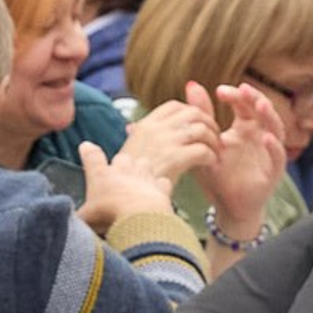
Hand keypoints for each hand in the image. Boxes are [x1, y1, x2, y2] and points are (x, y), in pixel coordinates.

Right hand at [77, 101, 217, 232]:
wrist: (122, 205)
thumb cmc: (117, 191)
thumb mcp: (111, 165)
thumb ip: (110, 151)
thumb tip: (97, 141)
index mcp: (143, 127)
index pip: (173, 106)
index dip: (190, 112)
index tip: (197, 126)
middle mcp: (155, 130)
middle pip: (192, 113)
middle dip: (208, 123)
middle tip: (214, 138)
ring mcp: (165, 143)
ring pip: (201, 128)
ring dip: (212, 140)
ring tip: (215, 152)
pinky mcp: (175, 159)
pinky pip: (202, 150)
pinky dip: (210, 156)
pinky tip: (210, 165)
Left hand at [198, 82, 289, 244]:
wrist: (227, 207)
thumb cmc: (218, 175)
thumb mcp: (207, 143)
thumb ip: (202, 115)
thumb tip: (191, 84)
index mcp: (245, 128)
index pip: (245, 104)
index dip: (236, 95)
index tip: (220, 91)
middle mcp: (260, 136)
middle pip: (263, 111)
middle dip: (255, 98)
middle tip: (243, 89)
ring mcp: (269, 152)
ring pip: (275, 129)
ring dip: (269, 116)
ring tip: (260, 105)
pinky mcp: (274, 172)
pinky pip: (278, 157)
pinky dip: (274, 147)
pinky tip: (266, 138)